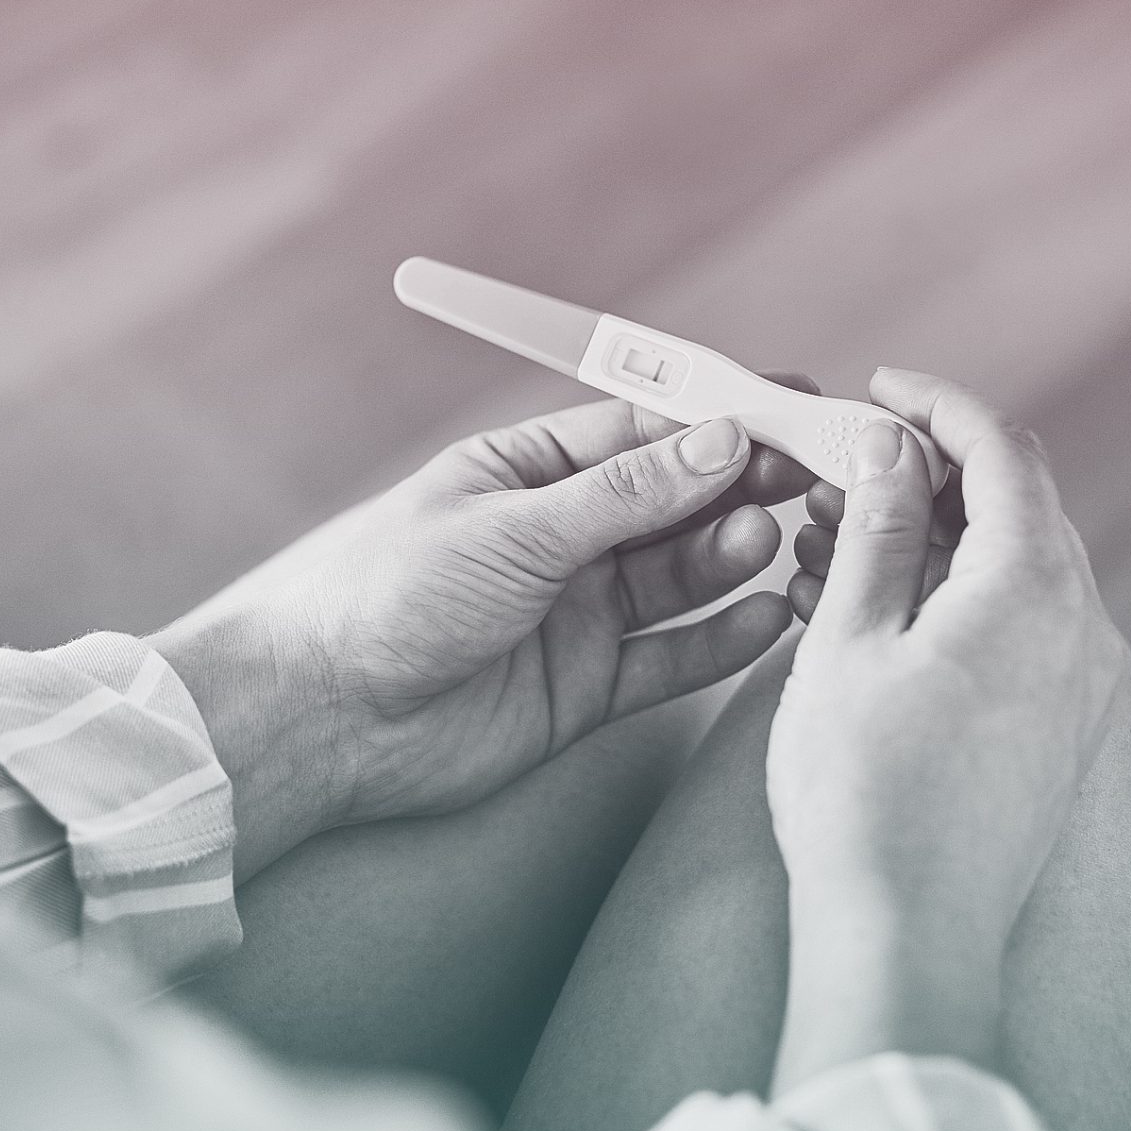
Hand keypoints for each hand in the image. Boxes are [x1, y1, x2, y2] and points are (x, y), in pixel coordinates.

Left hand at [154, 391, 818, 876]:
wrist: (322, 717)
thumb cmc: (388, 594)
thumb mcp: (511, 528)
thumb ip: (624, 495)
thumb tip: (721, 439)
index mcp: (528, 472)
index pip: (644, 432)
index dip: (721, 422)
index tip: (795, 414)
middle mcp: (559, 539)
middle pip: (674, 504)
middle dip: (742, 489)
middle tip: (807, 481)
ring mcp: (575, 614)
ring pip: (680, 580)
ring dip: (731, 559)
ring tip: (771, 543)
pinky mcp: (584, 690)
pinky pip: (671, 661)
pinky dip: (721, 643)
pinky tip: (768, 619)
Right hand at [765, 369, 1130, 1085]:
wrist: (907, 932)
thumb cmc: (865, 791)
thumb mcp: (849, 637)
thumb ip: (876, 529)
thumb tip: (887, 449)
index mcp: (1031, 588)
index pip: (1002, 451)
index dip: (936, 404)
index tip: (876, 389)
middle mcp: (1075, 627)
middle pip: (1012, 506)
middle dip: (921, 472)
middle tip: (833, 470)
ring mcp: (1071, 684)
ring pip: (1003, 569)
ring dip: (924, 537)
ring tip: (824, 539)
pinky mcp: (1050, 729)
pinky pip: (1006, 627)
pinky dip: (941, 596)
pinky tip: (864, 610)